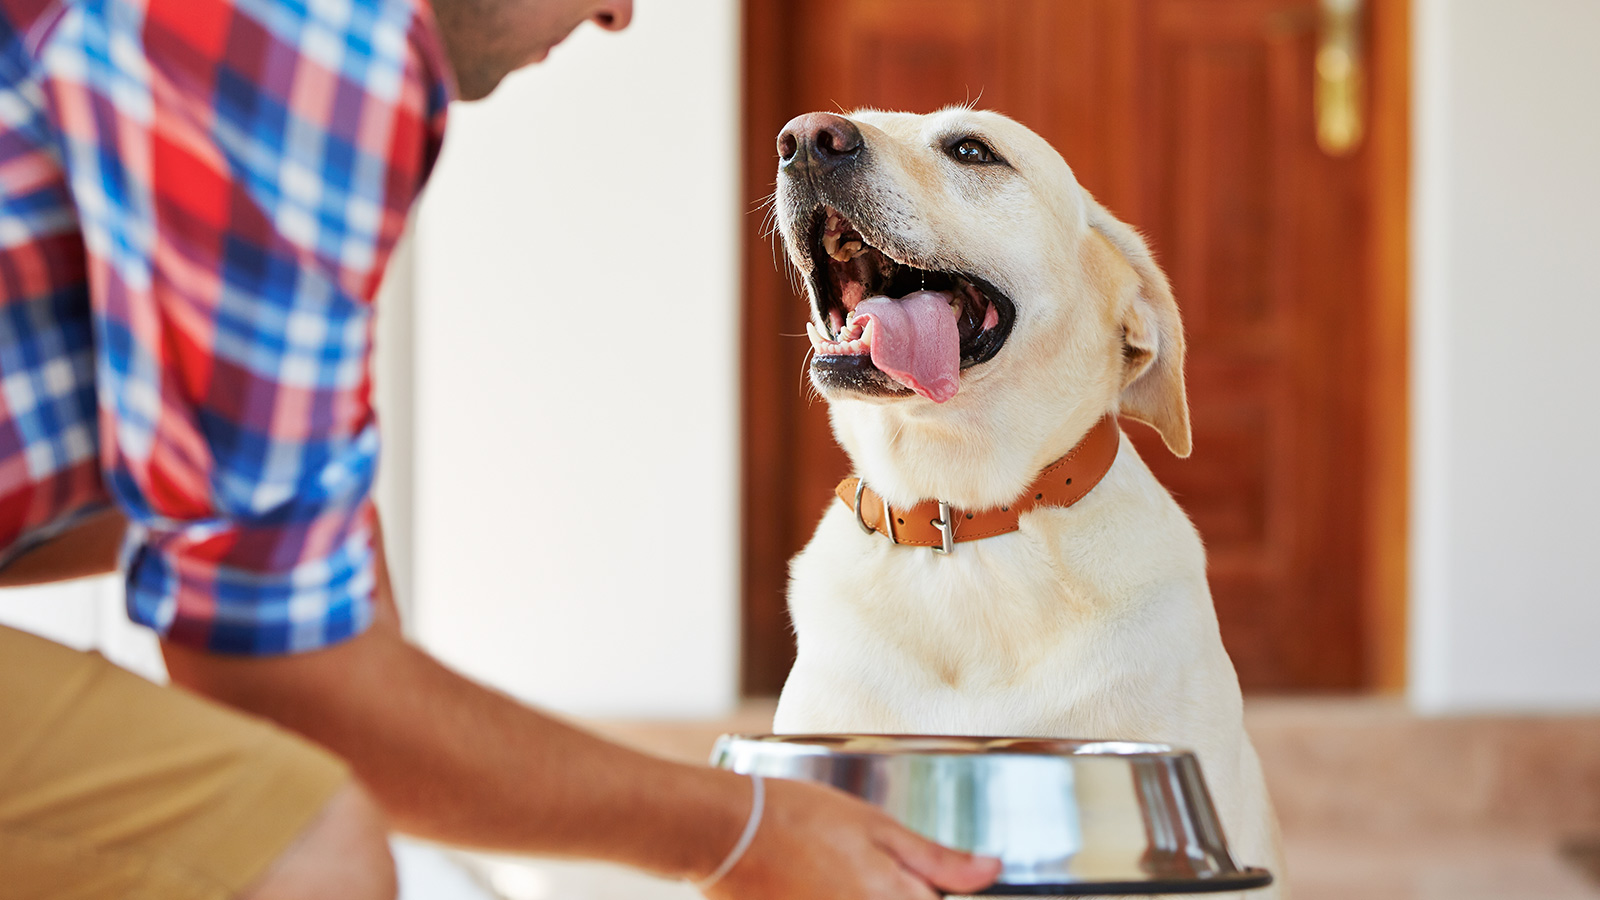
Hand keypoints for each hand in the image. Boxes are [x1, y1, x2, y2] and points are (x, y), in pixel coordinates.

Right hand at [702, 777, 1000, 898]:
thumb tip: (994, 870)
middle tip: (867, 866)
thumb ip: (939, 859)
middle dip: (907, 893)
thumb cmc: (799, 817)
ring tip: (842, 870)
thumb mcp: (876, 826)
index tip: (933, 882)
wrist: (725, 834)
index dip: (944, 892)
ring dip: (878, 893)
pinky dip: (842, 896)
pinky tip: (825, 881)